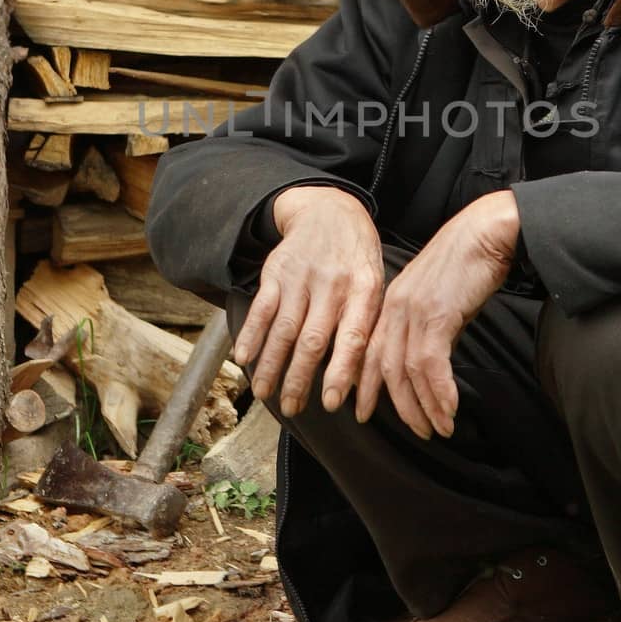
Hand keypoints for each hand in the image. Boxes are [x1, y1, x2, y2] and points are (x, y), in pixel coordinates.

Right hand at [235, 186, 383, 418]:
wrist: (331, 211)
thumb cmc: (359, 261)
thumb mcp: (377, 287)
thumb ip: (368, 328)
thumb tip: (361, 384)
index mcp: (364, 292)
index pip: (352, 339)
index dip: (340, 373)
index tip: (332, 404)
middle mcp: (332, 285)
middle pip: (312, 340)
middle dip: (299, 379)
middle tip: (292, 410)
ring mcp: (302, 278)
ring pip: (283, 329)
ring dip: (272, 365)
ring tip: (265, 394)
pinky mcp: (277, 272)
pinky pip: (262, 308)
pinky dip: (251, 334)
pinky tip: (244, 358)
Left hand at [356, 190, 519, 439]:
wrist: (488, 232)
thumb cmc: (469, 262)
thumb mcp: (440, 297)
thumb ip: (430, 326)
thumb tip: (434, 361)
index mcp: (391, 302)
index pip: (370, 351)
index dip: (366, 385)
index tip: (363, 412)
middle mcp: (395, 308)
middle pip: (386, 368)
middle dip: (398, 406)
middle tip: (417, 431)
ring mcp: (414, 311)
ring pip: (408, 372)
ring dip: (424, 406)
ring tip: (440, 429)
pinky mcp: (437, 314)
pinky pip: (432, 365)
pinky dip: (440, 392)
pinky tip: (451, 410)